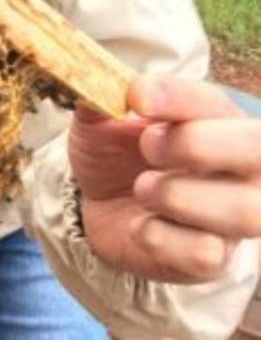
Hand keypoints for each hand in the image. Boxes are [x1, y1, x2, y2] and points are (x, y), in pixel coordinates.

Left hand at [69, 77, 260, 282]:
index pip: (214, 101)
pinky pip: (205, 253)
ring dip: (179, 195)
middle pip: (259, 150)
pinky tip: (141, 225)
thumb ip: (100, 96)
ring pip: (246, 210)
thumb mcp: (100, 119)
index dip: (177, 96)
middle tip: (148, 146)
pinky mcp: (213, 259)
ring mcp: (233, 216)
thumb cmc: (115, 151)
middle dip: (197, 145)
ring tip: (144, 188)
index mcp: (216, 119)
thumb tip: (94, 80)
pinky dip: (161, 237)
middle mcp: (241, 166)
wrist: (98, 205)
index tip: (136, 97)